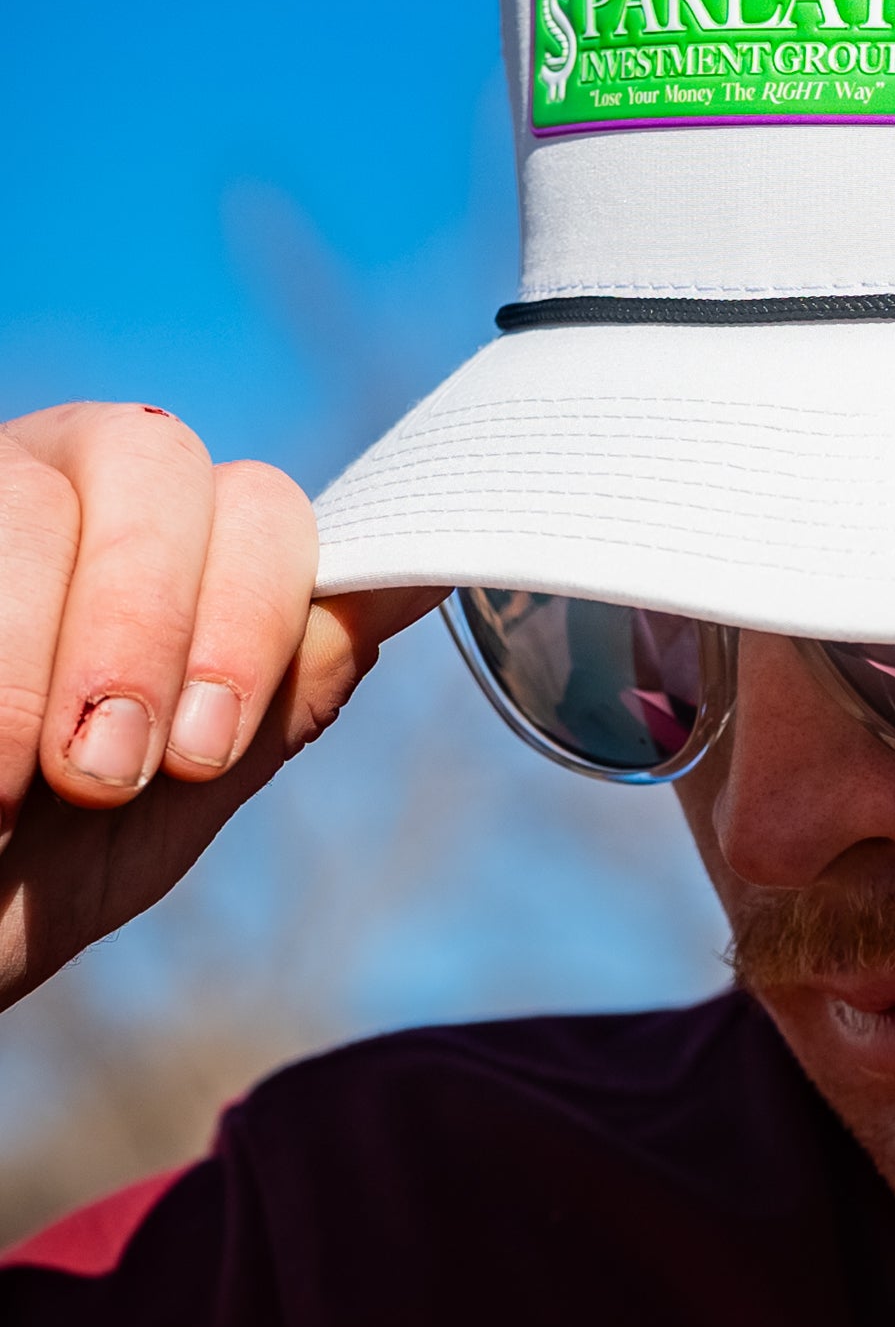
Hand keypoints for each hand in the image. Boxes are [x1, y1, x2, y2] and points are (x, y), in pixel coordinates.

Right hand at [0, 404, 440, 1010]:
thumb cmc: (32, 867)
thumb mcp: (171, 798)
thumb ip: (281, 693)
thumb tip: (420, 585)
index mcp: (176, 538)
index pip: (264, 507)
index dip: (250, 621)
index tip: (205, 757)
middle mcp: (78, 480)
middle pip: (157, 459)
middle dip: (143, 629)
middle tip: (105, 776)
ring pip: (37, 493)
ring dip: (34, 653)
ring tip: (8, 785)